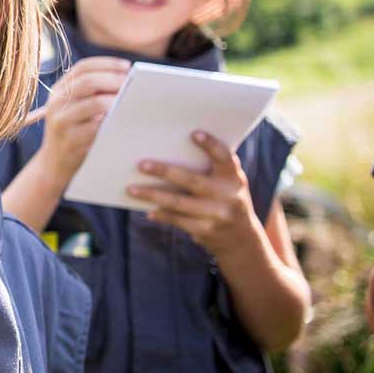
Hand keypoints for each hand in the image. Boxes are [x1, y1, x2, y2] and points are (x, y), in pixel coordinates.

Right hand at [38, 56, 129, 180]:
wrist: (54, 164)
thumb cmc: (73, 132)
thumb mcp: (73, 109)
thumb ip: (90, 93)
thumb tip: (125, 79)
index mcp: (58, 90)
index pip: (82, 68)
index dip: (107, 64)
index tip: (127, 66)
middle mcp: (56, 103)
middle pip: (88, 82)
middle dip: (114, 80)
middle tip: (132, 85)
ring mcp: (61, 122)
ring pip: (95, 103)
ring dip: (117, 101)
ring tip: (131, 102)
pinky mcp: (71, 141)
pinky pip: (98, 128)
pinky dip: (114, 122)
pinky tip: (124, 121)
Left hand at [127, 130, 260, 258]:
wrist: (242, 238)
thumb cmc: (225, 198)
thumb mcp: (227, 183)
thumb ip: (210, 168)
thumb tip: (167, 151)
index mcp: (235, 177)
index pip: (224, 158)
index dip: (211, 145)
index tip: (194, 133)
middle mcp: (229, 195)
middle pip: (192, 181)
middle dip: (165, 171)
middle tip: (141, 164)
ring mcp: (218, 215)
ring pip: (179, 203)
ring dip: (153, 196)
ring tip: (131, 189)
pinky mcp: (206, 231)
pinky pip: (178, 221)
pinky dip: (161, 214)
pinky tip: (148, 210)